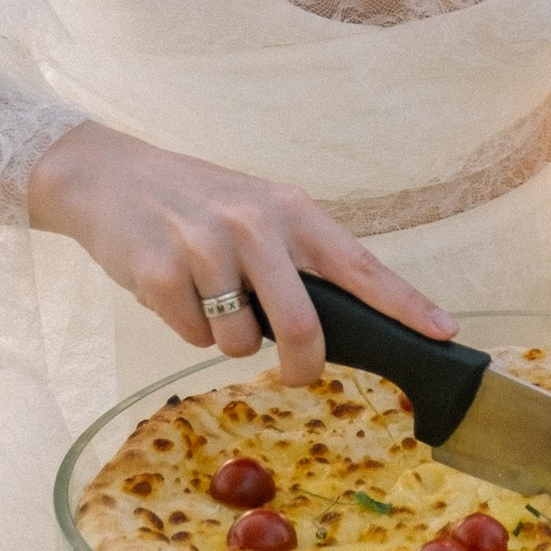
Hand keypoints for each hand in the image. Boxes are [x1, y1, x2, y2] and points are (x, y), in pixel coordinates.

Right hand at [25, 120, 456, 384]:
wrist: (106, 176)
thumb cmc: (191, 201)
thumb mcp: (254, 210)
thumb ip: (294, 258)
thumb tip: (335, 326)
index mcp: (290, 210)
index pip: (359, 264)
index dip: (404, 304)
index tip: (443, 331)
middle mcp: (254, 224)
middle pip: (303, 325)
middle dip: (305, 366)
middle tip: (298, 374)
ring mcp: (205, 247)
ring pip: (240, 341)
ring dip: (227, 338)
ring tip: (205, 296)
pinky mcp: (159, 272)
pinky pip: (192, 336)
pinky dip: (186, 328)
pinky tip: (170, 289)